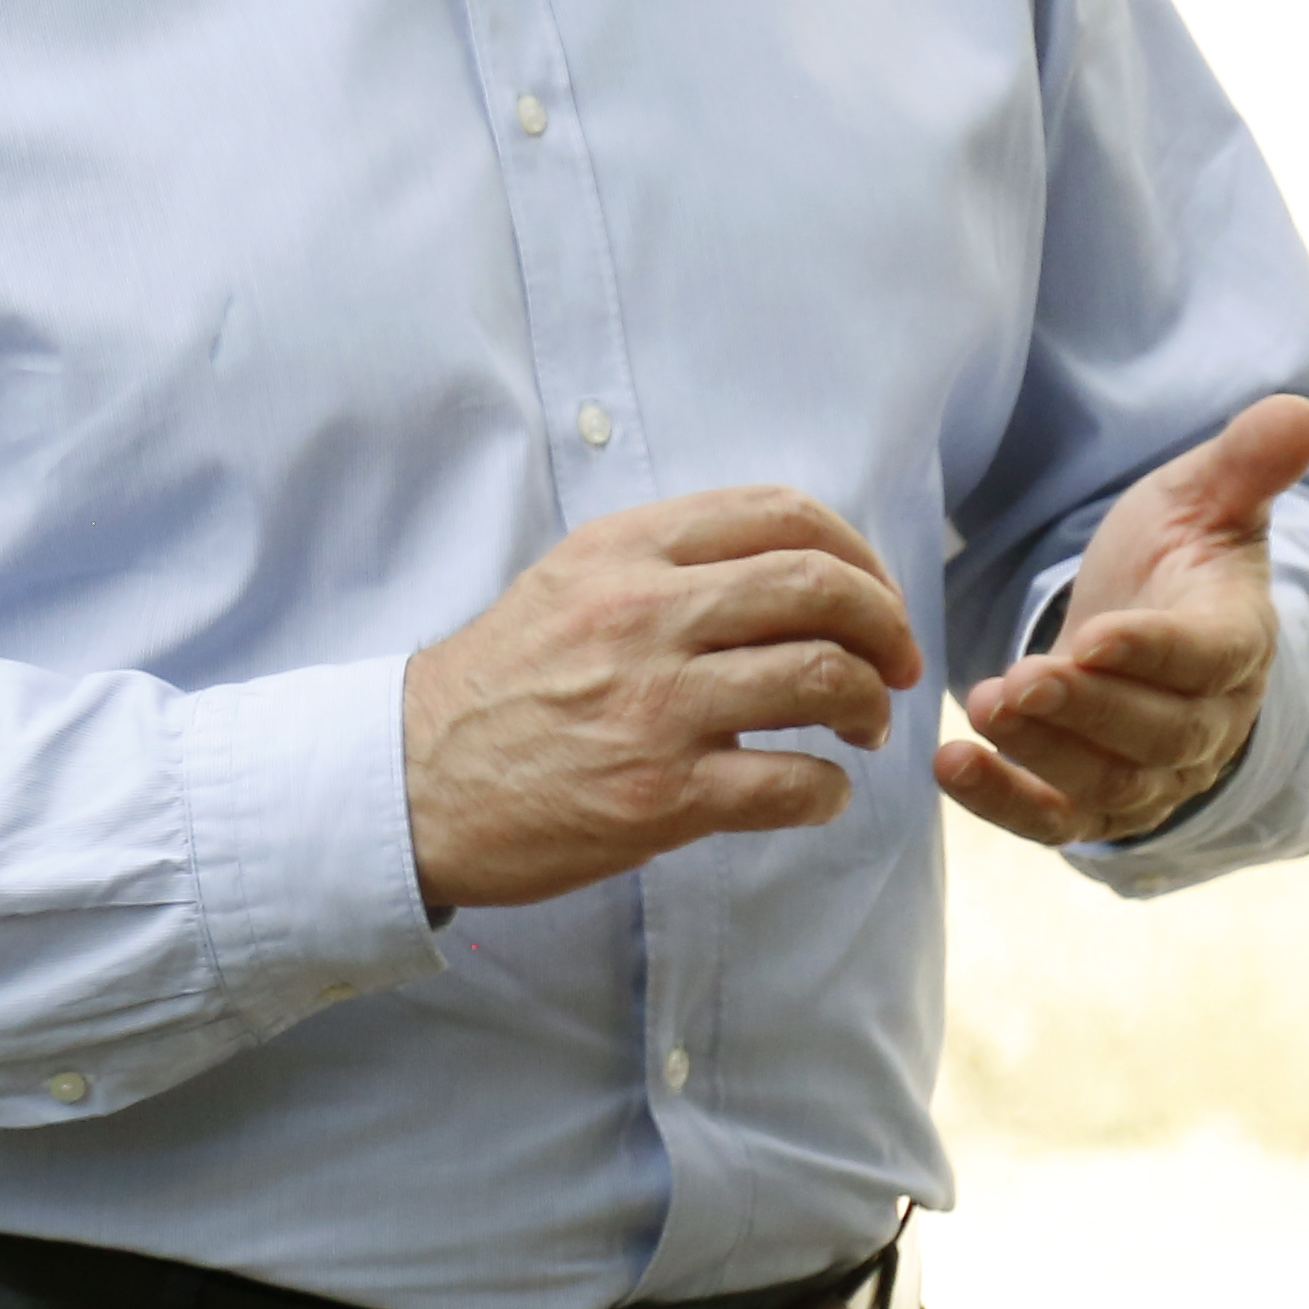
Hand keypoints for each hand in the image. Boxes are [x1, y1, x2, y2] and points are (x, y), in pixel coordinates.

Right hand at [400, 486, 928, 912]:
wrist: (413, 778)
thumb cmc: (500, 683)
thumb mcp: (568, 581)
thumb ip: (663, 561)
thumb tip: (783, 564)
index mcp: (624, 550)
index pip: (782, 513)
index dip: (857, 555)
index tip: (871, 598)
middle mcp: (642, 614)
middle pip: (820, 589)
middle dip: (886, 627)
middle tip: (895, 666)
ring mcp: (654, 705)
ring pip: (824, 679)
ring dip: (870, 708)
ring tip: (860, 729)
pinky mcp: (660, 795)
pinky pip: (794, 783)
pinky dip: (830, 792)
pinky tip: (815, 792)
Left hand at [939, 395, 1308, 847]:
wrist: (1151, 624)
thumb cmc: (1178, 557)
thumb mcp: (1205, 500)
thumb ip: (1244, 463)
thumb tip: (1300, 412)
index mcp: (1236, 640)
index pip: (1207, 657)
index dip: (1156, 652)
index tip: (1096, 636)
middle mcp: (1205, 721)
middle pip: (1156, 734)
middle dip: (1087, 711)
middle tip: (1019, 681)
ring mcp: (1152, 772)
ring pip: (1106, 783)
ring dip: (1042, 754)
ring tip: (981, 709)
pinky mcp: (1096, 802)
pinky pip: (1056, 820)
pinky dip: (1005, 804)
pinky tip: (951, 766)